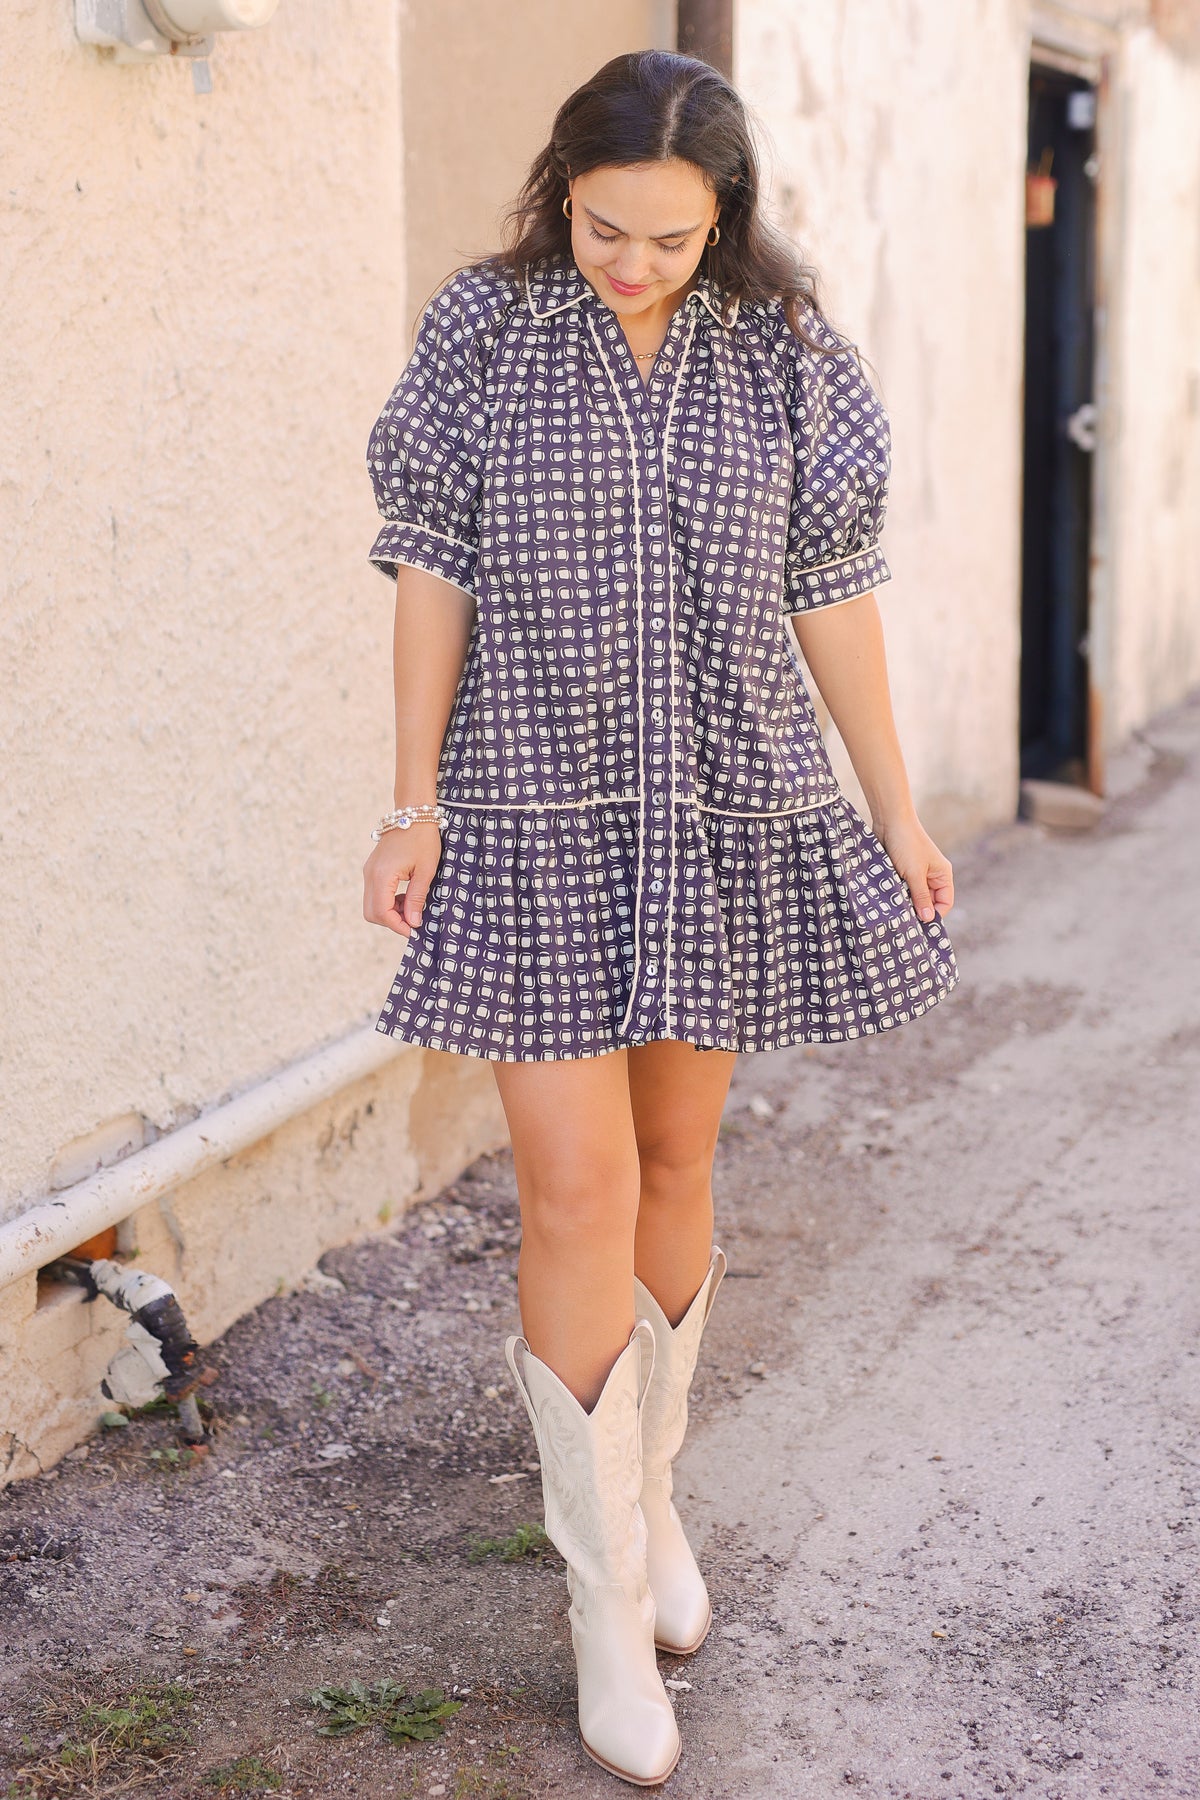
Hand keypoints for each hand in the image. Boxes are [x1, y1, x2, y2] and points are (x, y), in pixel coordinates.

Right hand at [362, 822, 442, 937]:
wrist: (413, 813)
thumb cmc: (423, 839)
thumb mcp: (426, 870)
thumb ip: (417, 898)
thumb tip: (413, 923)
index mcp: (382, 875)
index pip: (382, 912)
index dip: (397, 926)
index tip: (414, 931)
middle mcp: (370, 875)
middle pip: (371, 913)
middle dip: (391, 922)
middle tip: (413, 921)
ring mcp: (368, 871)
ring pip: (371, 905)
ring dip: (390, 912)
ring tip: (413, 907)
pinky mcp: (372, 869)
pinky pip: (374, 894)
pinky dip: (388, 901)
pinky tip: (405, 897)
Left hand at [874, 814, 953, 923]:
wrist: (890, 821)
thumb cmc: (906, 844)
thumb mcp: (914, 873)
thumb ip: (921, 896)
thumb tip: (927, 919)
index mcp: (942, 875)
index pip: (945, 902)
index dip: (934, 914)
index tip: (920, 924)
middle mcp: (932, 875)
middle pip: (929, 902)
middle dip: (918, 910)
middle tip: (905, 921)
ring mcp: (917, 873)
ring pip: (914, 896)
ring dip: (906, 903)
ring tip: (896, 910)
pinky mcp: (902, 871)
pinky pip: (903, 889)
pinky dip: (898, 895)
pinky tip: (890, 900)